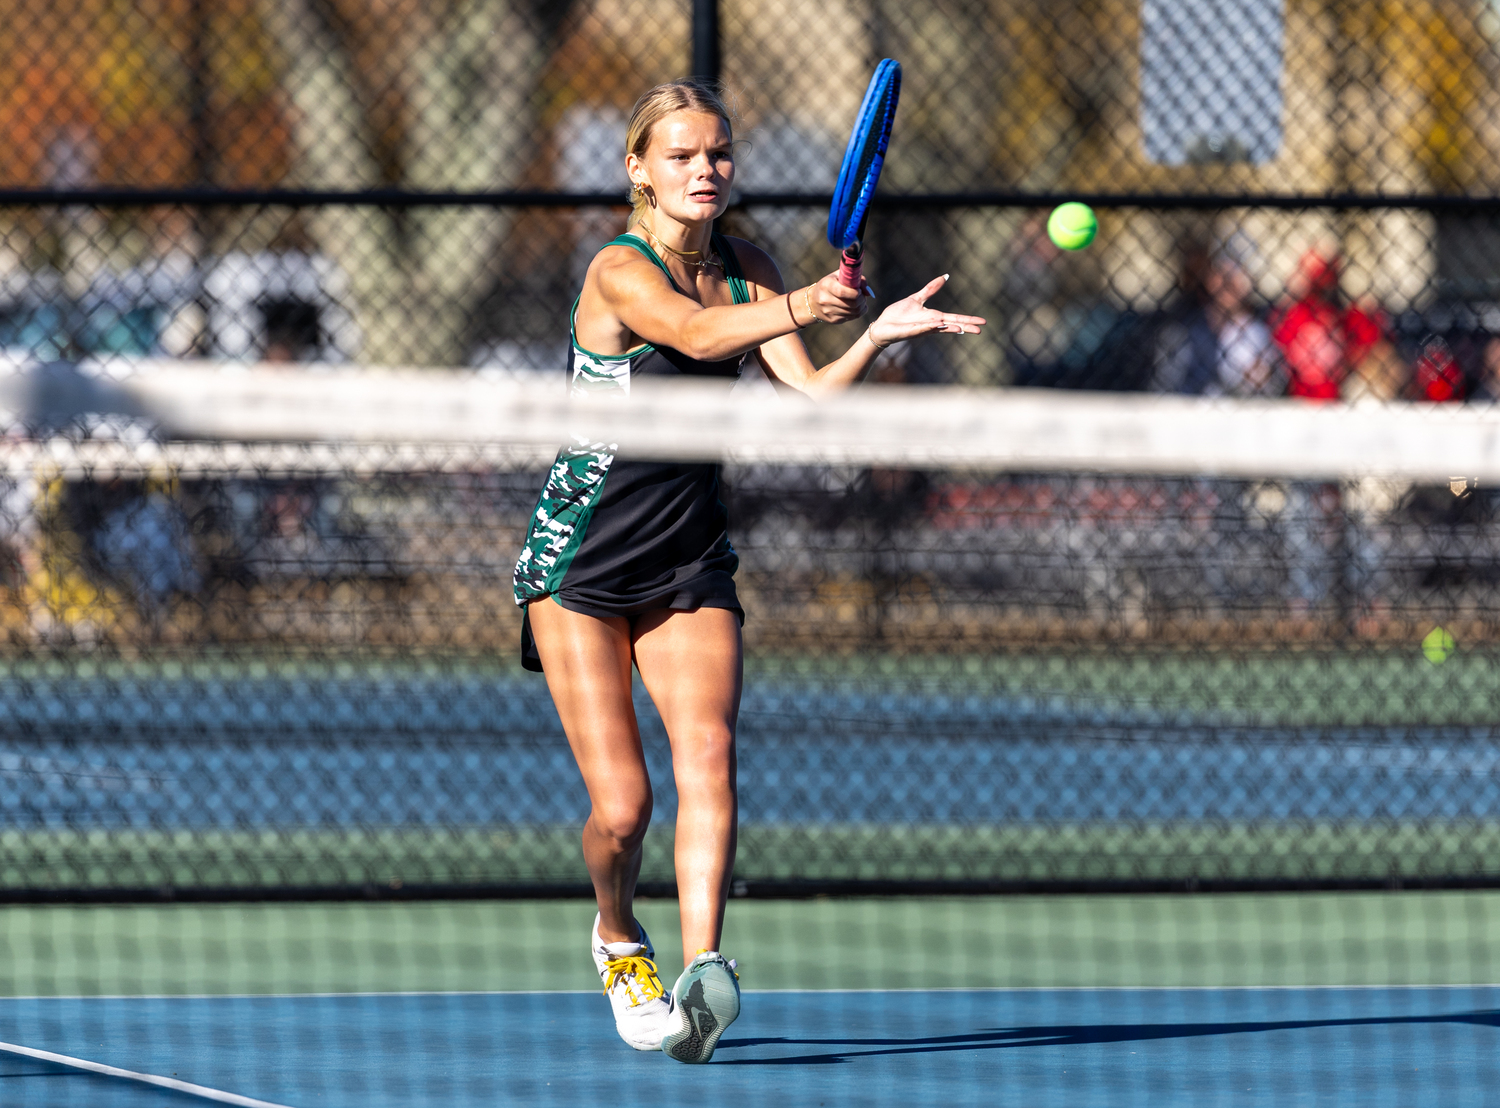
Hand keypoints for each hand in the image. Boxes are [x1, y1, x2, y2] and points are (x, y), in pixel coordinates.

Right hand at [806, 272, 869, 323]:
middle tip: (862, 295)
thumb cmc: (830, 285)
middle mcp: (825, 300)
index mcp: (826, 285)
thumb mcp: (839, 276)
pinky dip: (858, 312)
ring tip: (859, 300)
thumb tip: (869, 293)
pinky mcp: (833, 320)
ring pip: (854, 312)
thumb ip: (856, 279)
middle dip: (861, 299)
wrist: (812, 302)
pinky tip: (856, 306)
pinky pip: (852, 317)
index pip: (843, 292)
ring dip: (861, 306)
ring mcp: (829, 312)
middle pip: (851, 304)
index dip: (856, 292)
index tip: (859, 290)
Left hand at [865, 275, 985, 348]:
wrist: (883, 325)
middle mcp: (930, 325)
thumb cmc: (899, 315)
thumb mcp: (917, 298)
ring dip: (950, 328)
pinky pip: (922, 329)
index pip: (955, 318)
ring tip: (963, 329)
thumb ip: (931, 289)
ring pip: (938, 329)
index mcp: (933, 317)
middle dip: (966, 327)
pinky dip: (930, 327)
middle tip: (980, 330)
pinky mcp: (910, 331)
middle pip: (951, 326)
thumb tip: (945, 276)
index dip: (968, 319)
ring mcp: (921, 329)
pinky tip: (939, 325)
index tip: (982, 322)